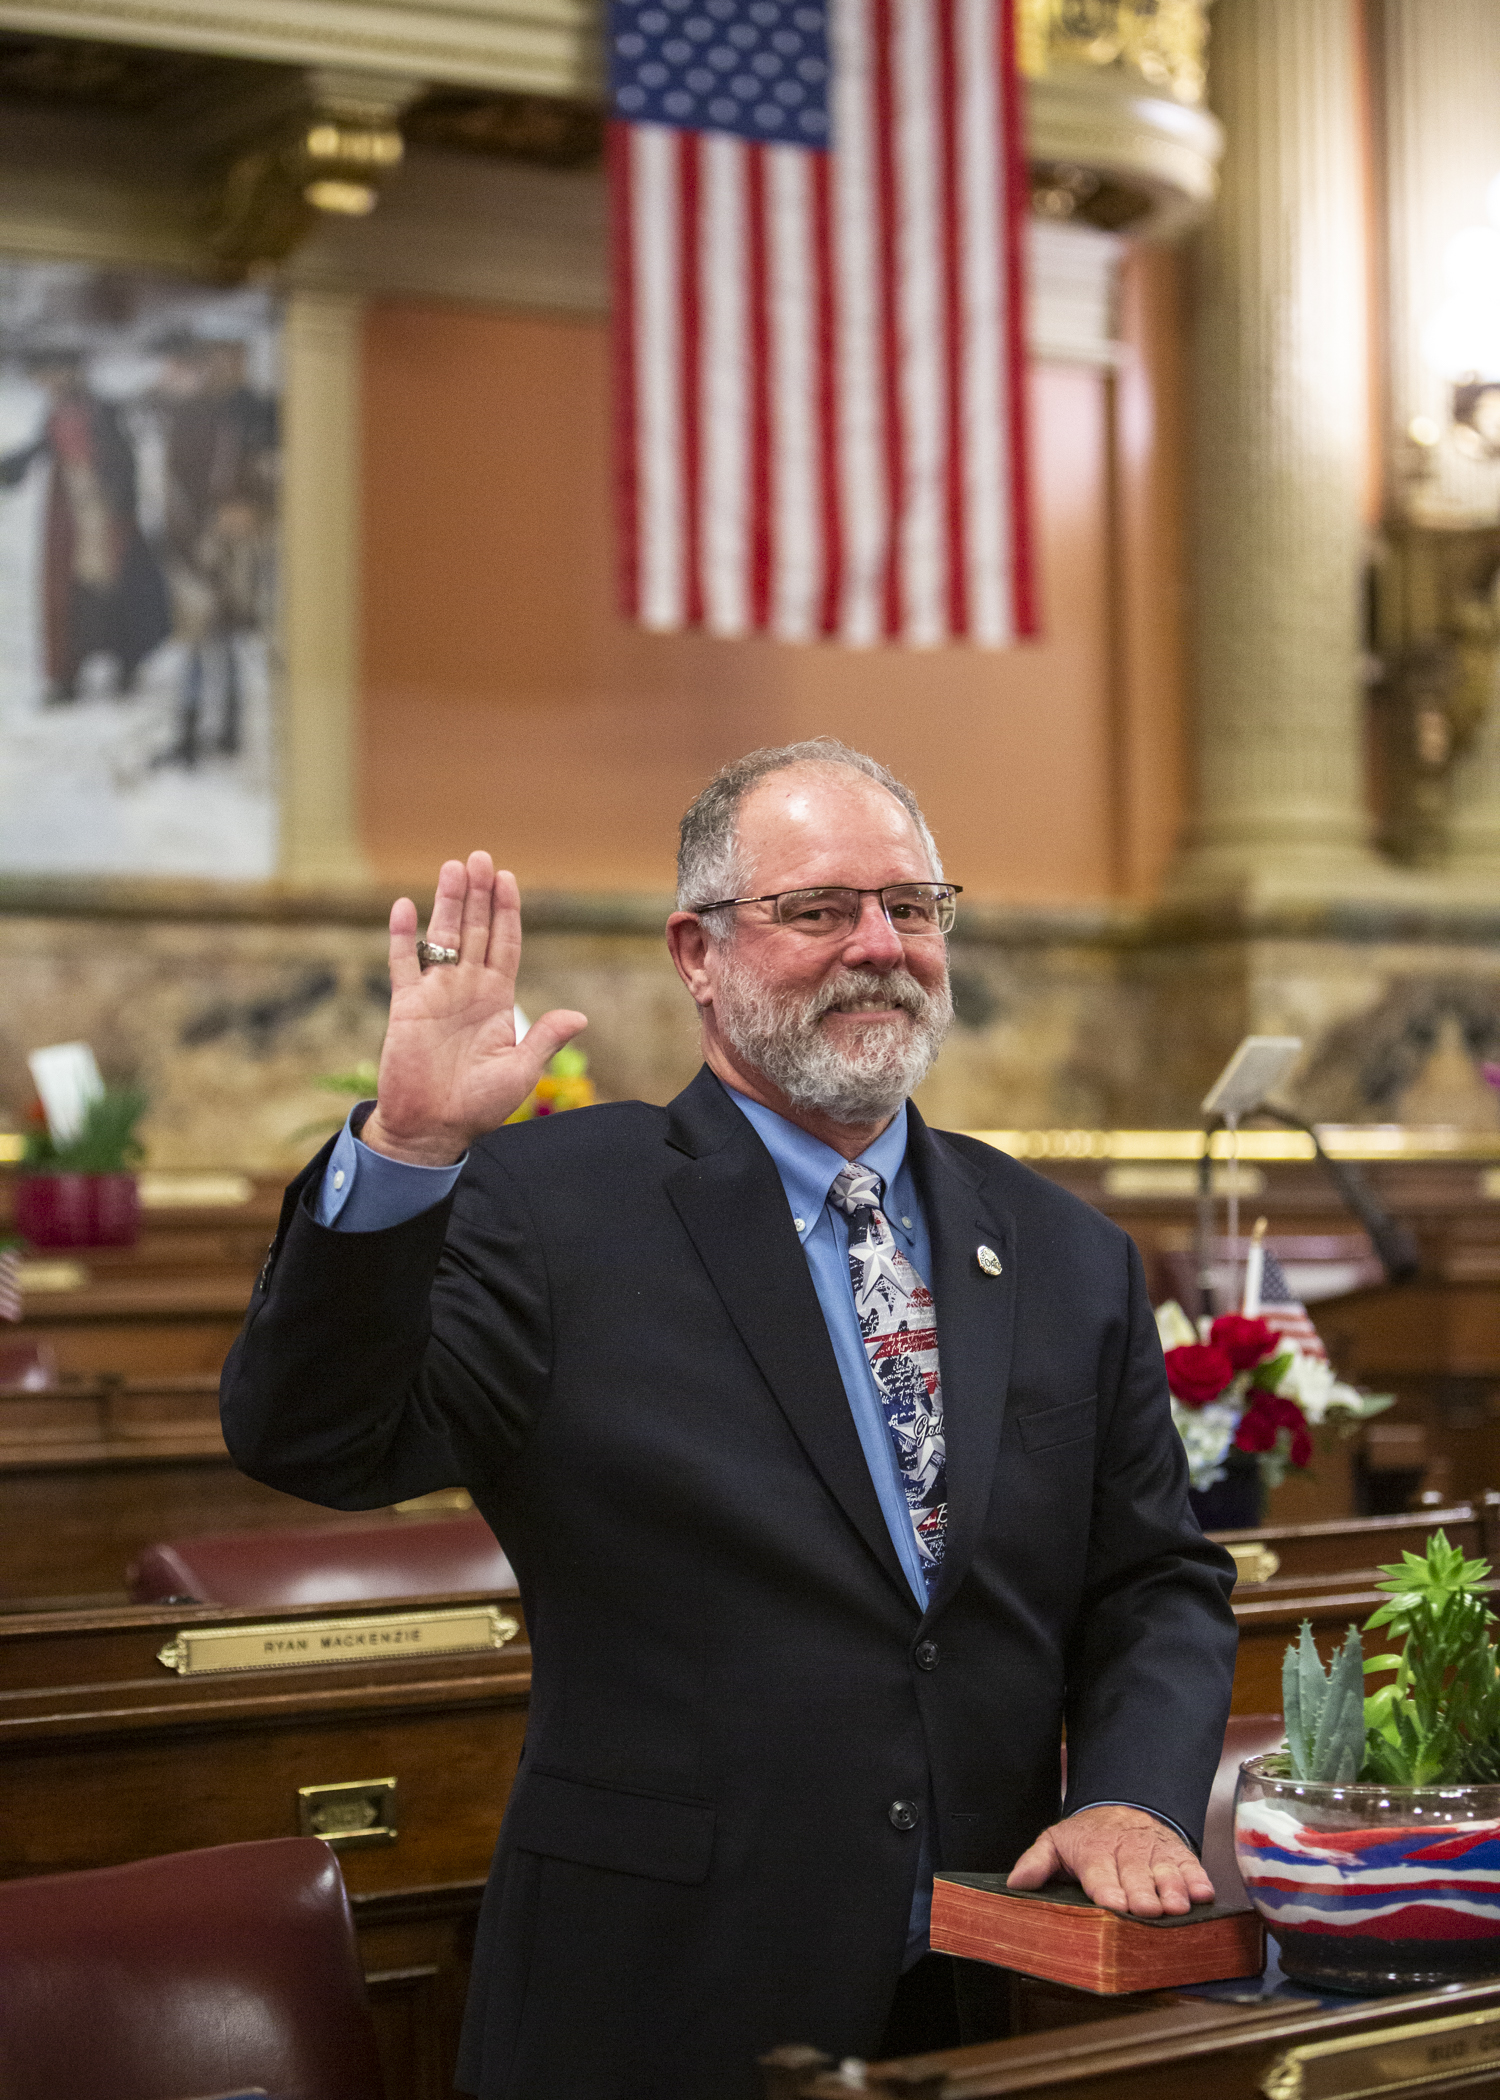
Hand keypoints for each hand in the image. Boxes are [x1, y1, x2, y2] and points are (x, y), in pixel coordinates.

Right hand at [361, 852, 587, 1166]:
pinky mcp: (406, 1006)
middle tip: (481, 856)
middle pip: (475, 931)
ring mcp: (435, 994)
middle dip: (480, 894)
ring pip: (442, 938)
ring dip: (448, 903)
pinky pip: (402, 964)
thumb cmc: (478, 1106)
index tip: (509, 880)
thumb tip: (580, 1016)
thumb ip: (544, 1039)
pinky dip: (401, 935)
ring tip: (453, 868)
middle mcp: (467, 990)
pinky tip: (404, 906)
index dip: (507, 912)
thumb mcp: (520, 1071)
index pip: (505, 945)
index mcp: (497, 1000)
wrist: (432, 1129)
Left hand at [1006, 1804, 1214, 1918]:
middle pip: (1136, 1876)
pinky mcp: (1178, 1854)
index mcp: (1094, 1851)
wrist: (1122, 1805)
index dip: (1108, 1888)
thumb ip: (1036, 1862)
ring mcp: (1155, 1853)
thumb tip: (1016, 1883)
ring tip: (1177, 1906)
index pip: (1100, 1872)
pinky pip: (1191, 1866)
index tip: (1114, 1903)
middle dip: (1142, 1894)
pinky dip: (1198, 1879)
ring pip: (1166, 1872)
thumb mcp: (1055, 1842)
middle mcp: (1127, 1852)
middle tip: (1148, 1910)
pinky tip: (1203, 1893)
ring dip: (1173, 1889)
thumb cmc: (1086, 1836)